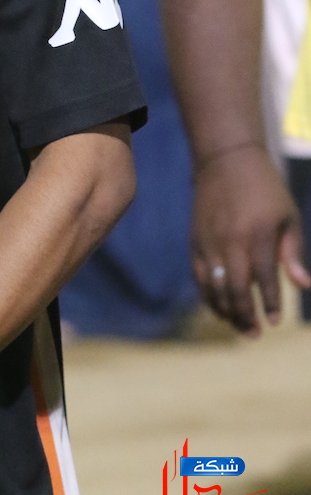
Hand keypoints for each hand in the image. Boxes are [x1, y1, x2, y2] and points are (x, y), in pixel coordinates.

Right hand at [192, 145, 310, 334]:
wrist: (226, 161)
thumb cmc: (265, 190)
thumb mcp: (288, 217)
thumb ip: (293, 253)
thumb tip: (304, 286)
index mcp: (258, 234)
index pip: (265, 278)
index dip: (271, 303)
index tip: (275, 321)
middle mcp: (231, 241)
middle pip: (236, 289)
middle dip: (245, 315)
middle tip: (255, 333)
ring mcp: (209, 242)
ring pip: (214, 287)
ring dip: (226, 311)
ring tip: (239, 326)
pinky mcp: (194, 241)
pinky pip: (199, 277)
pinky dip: (208, 296)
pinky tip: (220, 307)